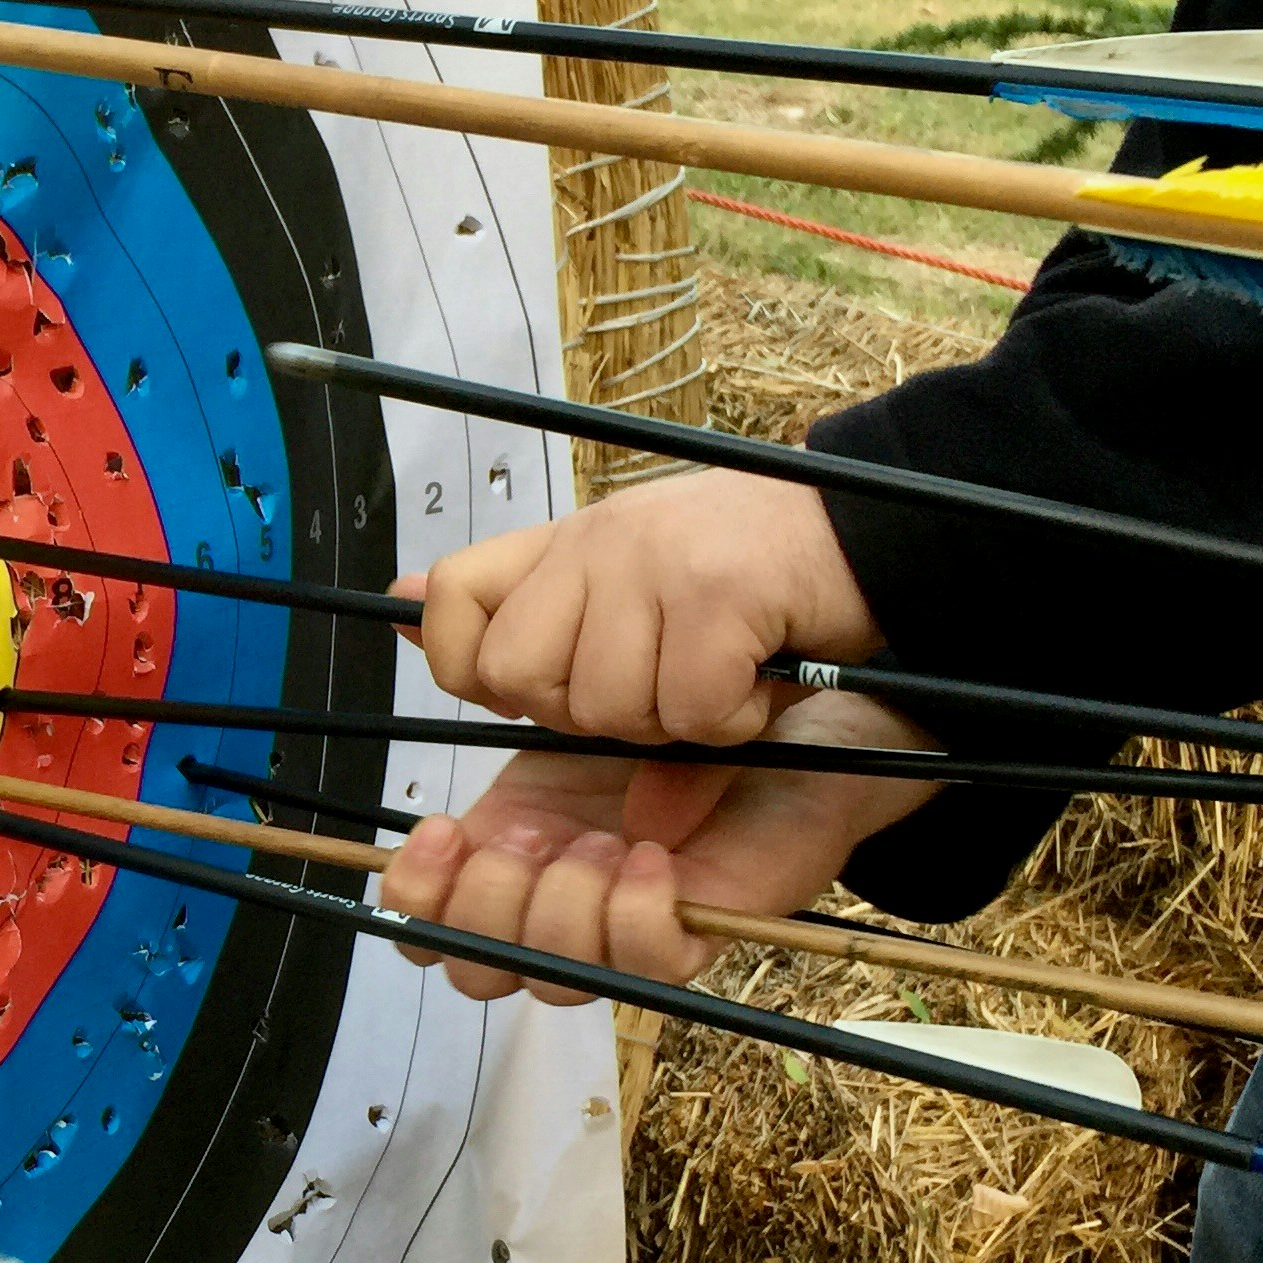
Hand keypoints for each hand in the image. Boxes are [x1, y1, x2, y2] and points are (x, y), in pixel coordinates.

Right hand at [374, 692, 944, 998]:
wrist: (809, 697)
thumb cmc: (694, 671)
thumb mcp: (581, 645)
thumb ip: (491, 636)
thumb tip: (400, 599)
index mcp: (512, 837)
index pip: (426, 913)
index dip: (417, 891)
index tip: (444, 828)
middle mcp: (559, 892)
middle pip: (470, 966)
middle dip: (485, 907)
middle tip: (531, 839)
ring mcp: (625, 921)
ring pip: (547, 977)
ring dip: (558, 907)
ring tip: (600, 841)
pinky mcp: (697, 932)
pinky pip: (637, 960)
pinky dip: (631, 913)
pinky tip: (651, 856)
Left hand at [402, 469, 881, 743]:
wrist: (867, 540)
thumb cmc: (740, 580)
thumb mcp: (616, 580)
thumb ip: (518, 595)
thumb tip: (395, 597)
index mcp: (561, 542)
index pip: (450, 603)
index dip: (476, 667)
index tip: (547, 684)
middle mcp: (594, 542)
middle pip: (520, 678)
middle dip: (587, 713)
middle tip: (660, 680)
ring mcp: (652, 562)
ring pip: (606, 707)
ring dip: (674, 722)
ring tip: (721, 674)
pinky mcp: (718, 593)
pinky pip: (688, 712)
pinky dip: (733, 721)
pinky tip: (760, 683)